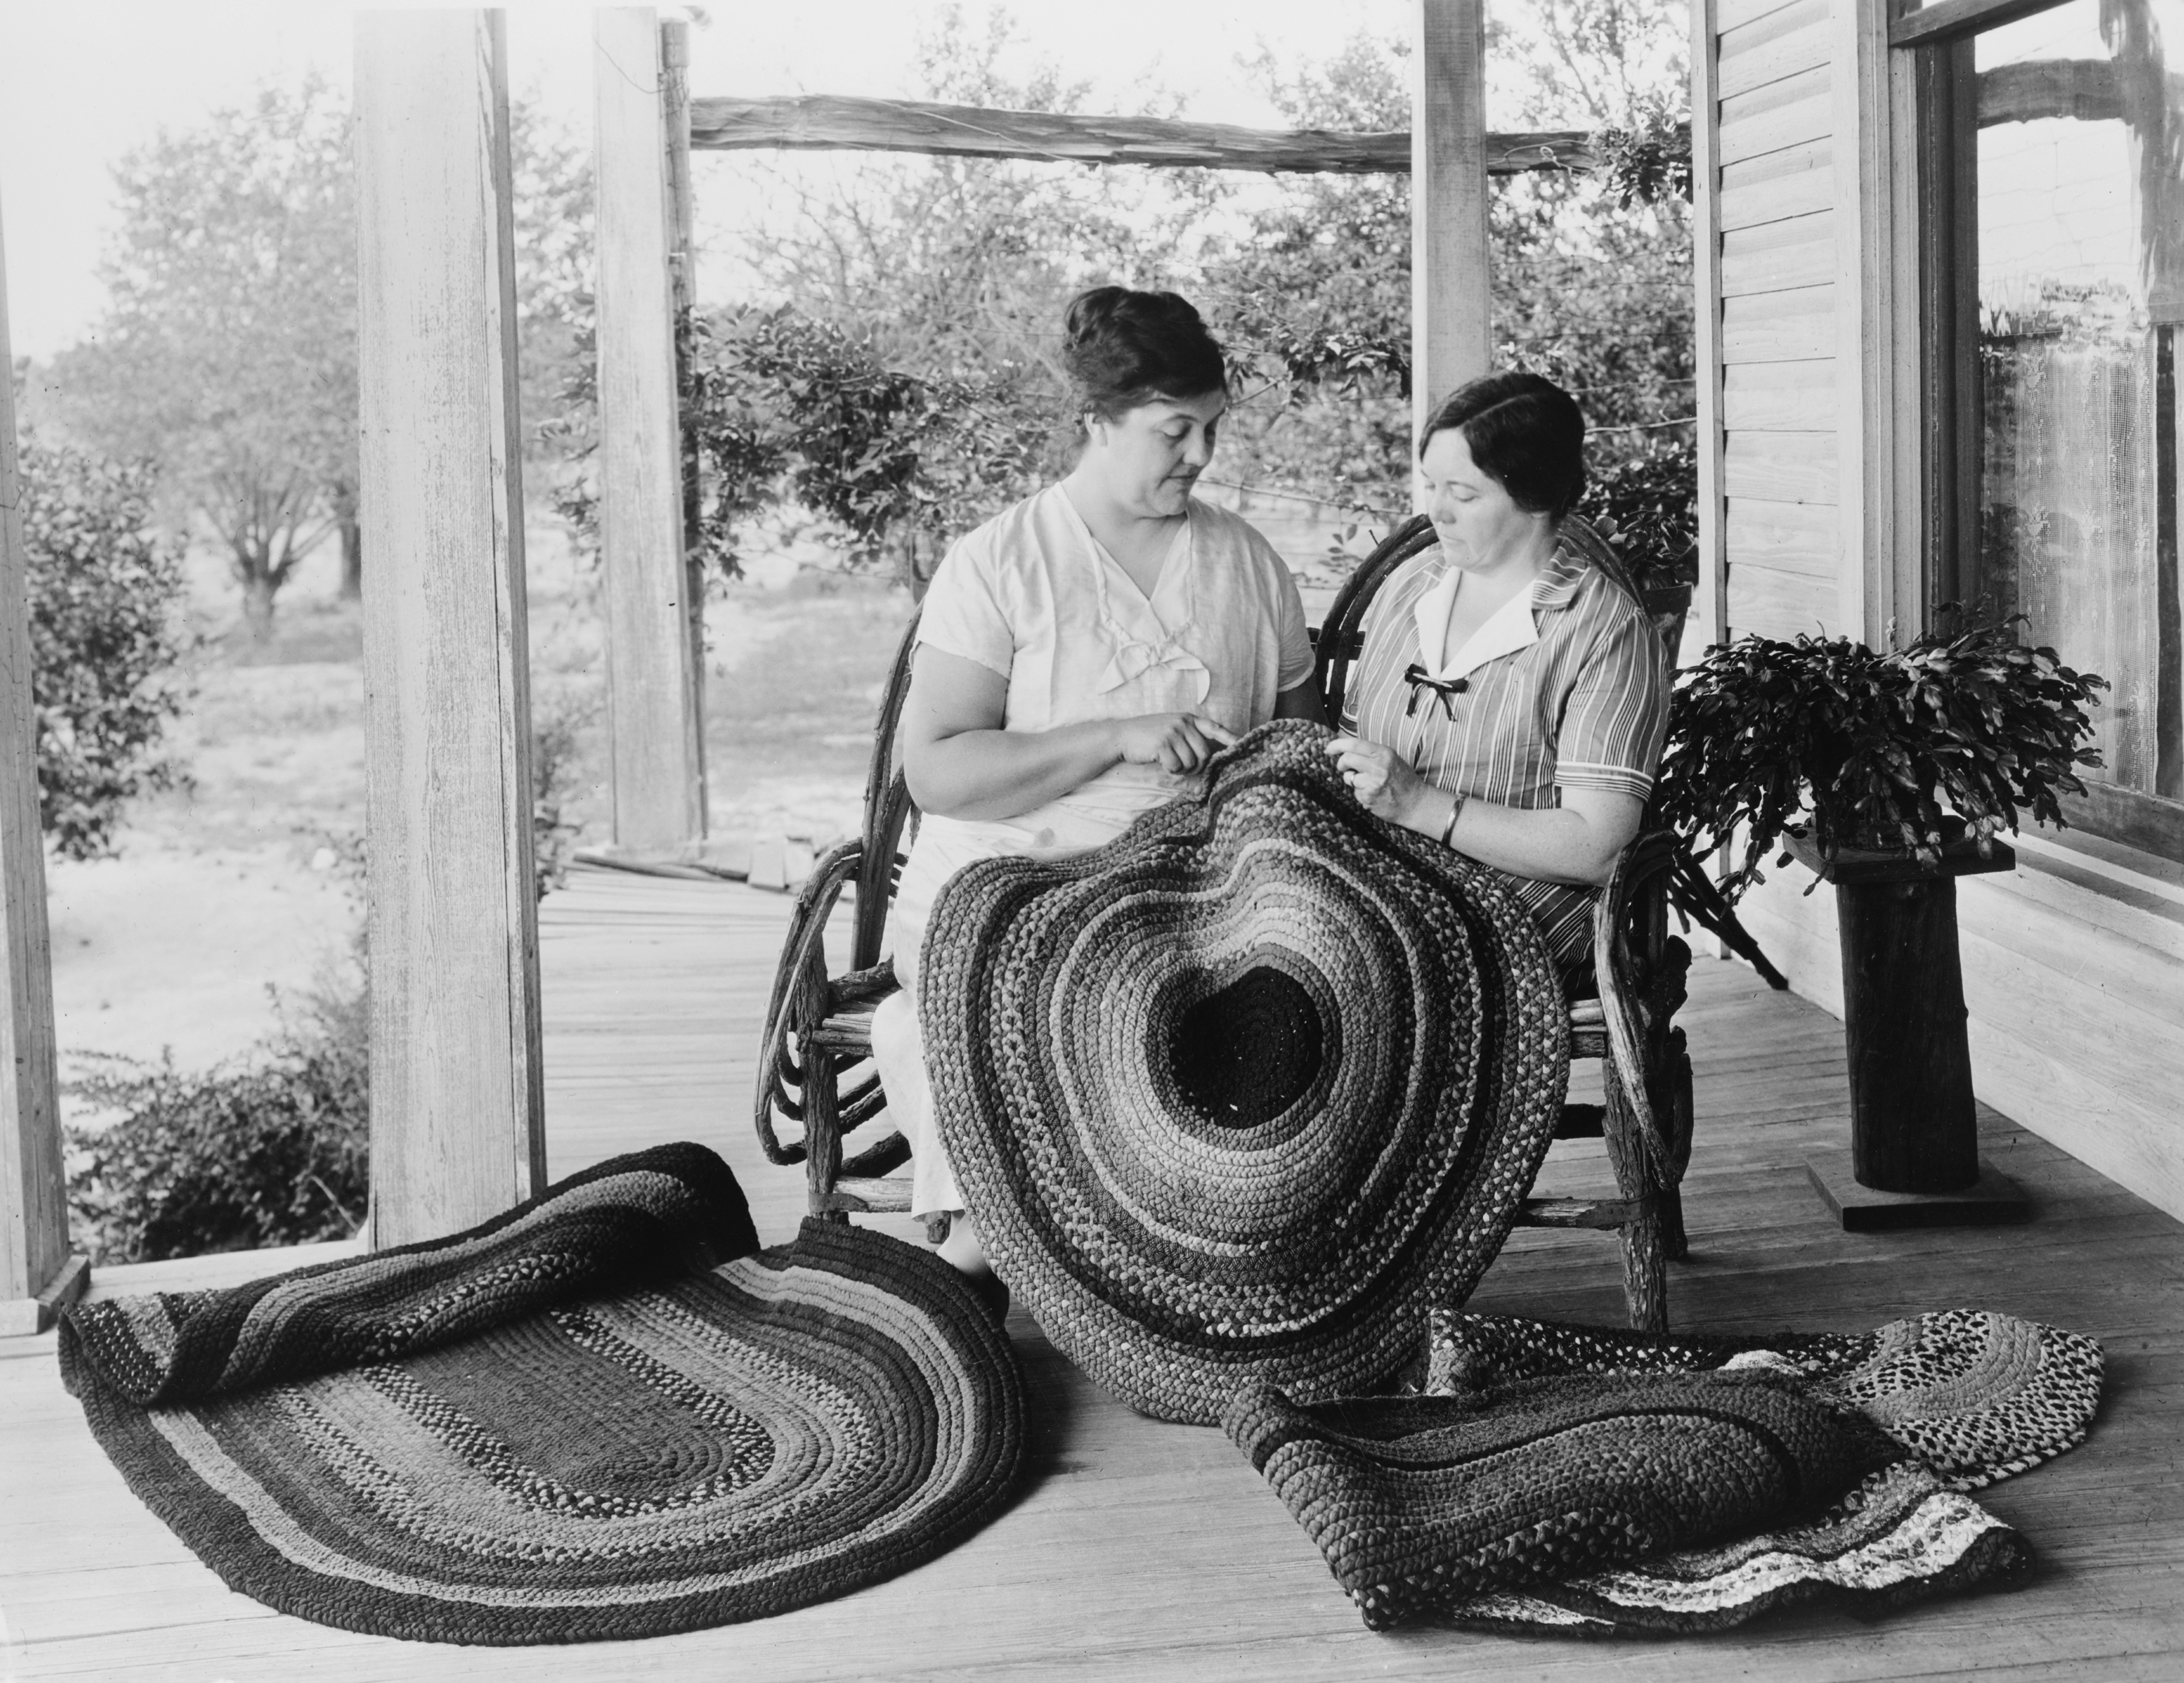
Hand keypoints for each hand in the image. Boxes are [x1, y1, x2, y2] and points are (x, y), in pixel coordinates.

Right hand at [1112, 712, 1236, 774]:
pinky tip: (1159, 761)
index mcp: (1188, 719)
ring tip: (1167, 761)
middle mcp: (1183, 723)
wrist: (1121, 736)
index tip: (1242, 744)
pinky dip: (1170, 770)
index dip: (1230, 737)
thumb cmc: (1147, 738)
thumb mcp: (1170, 737)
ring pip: (1192, 762)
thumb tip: (1202, 786)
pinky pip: (1176, 766)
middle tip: (1180, 766)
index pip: (1214, 728)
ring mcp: (1173, 732)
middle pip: (1205, 753)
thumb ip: (1188, 751)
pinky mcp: (1163, 743)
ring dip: (1181, 769)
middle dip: (1196, 766)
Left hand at [1326, 733, 1429, 826]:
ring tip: (1368, 784)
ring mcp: (1373, 783)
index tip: (1328, 749)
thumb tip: (1344, 749)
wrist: (1416, 803)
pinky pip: (1355, 792)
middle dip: (1341, 764)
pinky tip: (1374, 795)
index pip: (1354, 744)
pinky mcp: (1369, 798)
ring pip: (1348, 778)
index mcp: (1384, 753)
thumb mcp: (1390, 759)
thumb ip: (1370, 754)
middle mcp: (1378, 766)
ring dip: (1352, 781)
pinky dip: (1361, 794)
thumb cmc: (1402, 780)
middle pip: (1346, 759)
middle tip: (1344, 768)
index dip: (1337, 745)